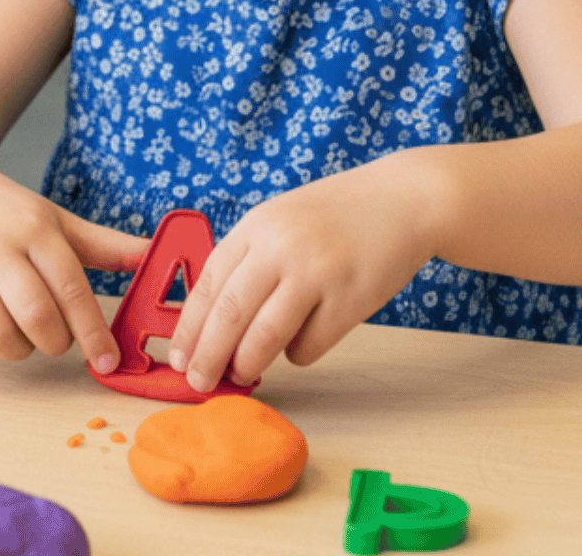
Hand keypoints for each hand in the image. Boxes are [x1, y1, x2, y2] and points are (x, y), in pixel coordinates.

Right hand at [0, 178, 147, 372]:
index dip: (93, 331)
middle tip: (61, 340)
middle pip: (36, 315)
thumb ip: (105, 244)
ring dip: (22, 349)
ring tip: (27, 334)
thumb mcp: (57, 220)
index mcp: (34, 229)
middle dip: (58, 342)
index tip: (108, 360)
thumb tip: (152, 254)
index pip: (71, 288)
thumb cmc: (9, 214)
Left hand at [165, 169, 437, 391]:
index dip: (188, 326)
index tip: (177, 356)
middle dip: (207, 355)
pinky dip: (298, 354)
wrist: (404, 199)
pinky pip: (310, 345)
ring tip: (240, 375)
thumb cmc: (335, 216)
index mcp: (256, 227)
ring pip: (265, 336)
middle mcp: (281, 248)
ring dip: (247, 363)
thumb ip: (248, 259)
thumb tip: (212, 321)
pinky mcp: (350, 299)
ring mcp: (317, 273)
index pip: (208, 284)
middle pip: (230, 314)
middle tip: (197, 381)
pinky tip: (301, 344)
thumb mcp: (280, 220)